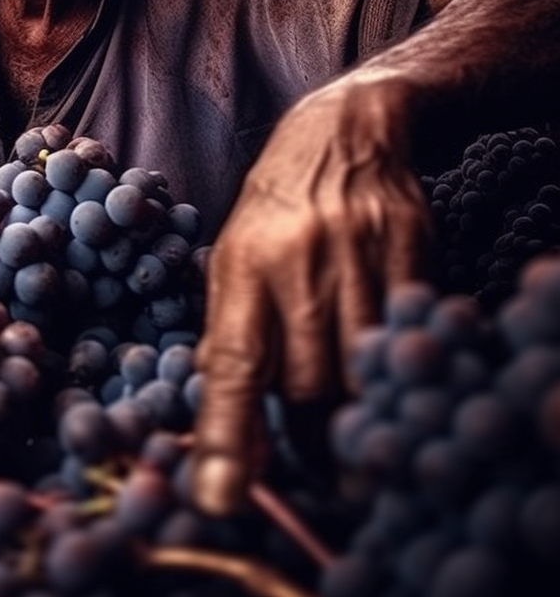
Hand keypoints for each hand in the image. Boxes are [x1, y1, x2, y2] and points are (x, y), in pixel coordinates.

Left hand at [192, 70, 433, 513]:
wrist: (345, 132)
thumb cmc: (275, 207)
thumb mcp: (233, 259)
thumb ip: (231, 333)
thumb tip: (222, 416)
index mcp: (241, 266)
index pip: (230, 364)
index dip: (226, 435)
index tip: (219, 497)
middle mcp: (296, 263)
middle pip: (304, 387)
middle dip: (303, 434)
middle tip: (310, 456)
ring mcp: (358, 256)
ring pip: (357, 372)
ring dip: (351, 411)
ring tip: (348, 429)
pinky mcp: (411, 251)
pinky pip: (407, 334)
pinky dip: (396, 363)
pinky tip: (388, 366)